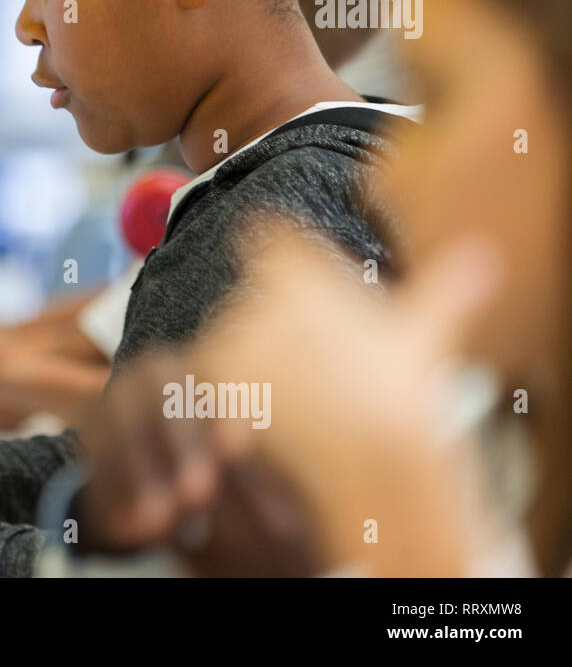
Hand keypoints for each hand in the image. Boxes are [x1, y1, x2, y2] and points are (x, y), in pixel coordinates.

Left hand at [193, 230, 501, 575]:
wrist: (373, 460)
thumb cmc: (403, 395)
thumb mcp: (424, 332)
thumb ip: (445, 289)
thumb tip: (481, 258)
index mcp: (301, 271)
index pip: (265, 232)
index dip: (271, 245)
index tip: (275, 257)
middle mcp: (259, 294)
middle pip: (253, 300)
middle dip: (274, 328)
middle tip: (315, 365)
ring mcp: (233, 337)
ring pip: (231, 342)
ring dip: (253, 366)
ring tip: (299, 398)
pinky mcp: (215, 381)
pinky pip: (212, 382)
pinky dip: (233, 398)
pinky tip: (268, 416)